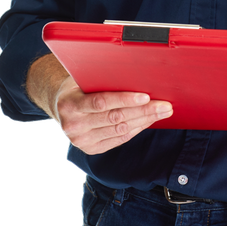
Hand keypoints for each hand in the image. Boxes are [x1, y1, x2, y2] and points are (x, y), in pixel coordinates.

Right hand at [53, 77, 172, 154]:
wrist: (61, 106)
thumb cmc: (78, 87)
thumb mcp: (83, 79)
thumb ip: (103, 80)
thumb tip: (137, 76)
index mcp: (70, 104)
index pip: (101, 103)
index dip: (125, 100)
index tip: (146, 96)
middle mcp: (74, 125)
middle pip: (115, 118)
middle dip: (144, 111)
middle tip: (164, 105)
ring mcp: (82, 140)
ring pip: (120, 130)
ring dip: (145, 121)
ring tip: (162, 112)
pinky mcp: (91, 149)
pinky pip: (120, 139)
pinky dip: (136, 129)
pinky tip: (148, 121)